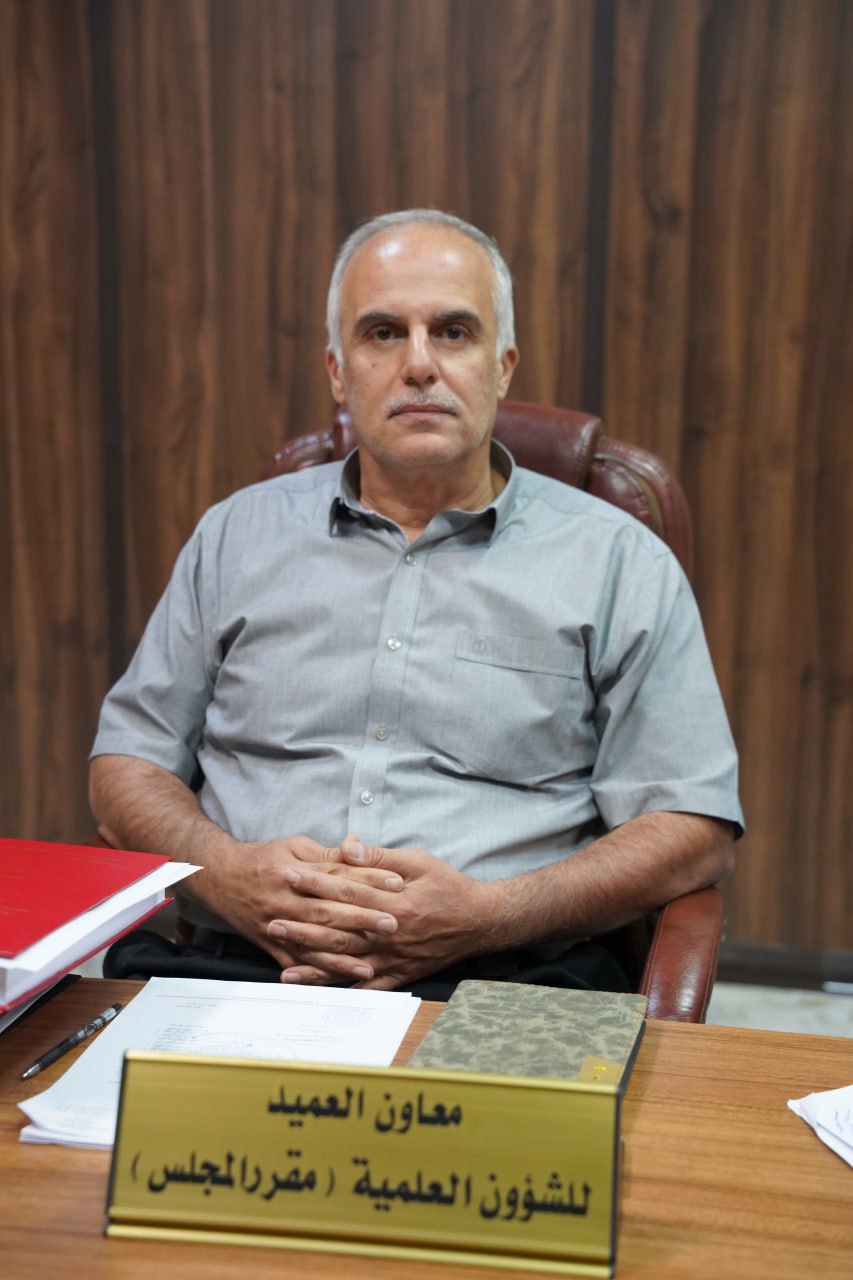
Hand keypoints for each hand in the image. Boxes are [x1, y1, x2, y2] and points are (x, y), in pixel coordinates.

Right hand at [188, 835, 404, 980]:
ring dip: (343, 956)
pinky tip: (337, 981)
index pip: (338, 877)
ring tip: (371, 964)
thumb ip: (327, 854)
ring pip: (314, 944)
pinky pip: (297, 963)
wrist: (218, 877)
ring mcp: (278, 927)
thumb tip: (358, 848)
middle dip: (363, 920)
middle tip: (393, 924)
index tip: (397, 883)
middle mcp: (286, 902)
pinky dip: (318, 974)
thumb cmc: (262, 858)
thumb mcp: (294, 847)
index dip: (369, 879)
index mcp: (294, 873)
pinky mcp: (272, 946)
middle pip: (330, 912)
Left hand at [272, 837, 503, 989]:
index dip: (317, 882)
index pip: (348, 890)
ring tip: (284, 966)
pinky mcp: (400, 974)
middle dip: (304, 925)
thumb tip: (349, 845)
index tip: (290, 875)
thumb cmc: (449, 887)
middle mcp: (391, 933)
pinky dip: (342, 989)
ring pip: (349, 962)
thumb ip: (382, 857)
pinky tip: (321, 993)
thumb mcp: (419, 861)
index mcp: (396, 901)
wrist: (480, 921)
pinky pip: (368, 986)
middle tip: (272, 920)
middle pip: (341, 929)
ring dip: (315, 964)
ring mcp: (395, 957)